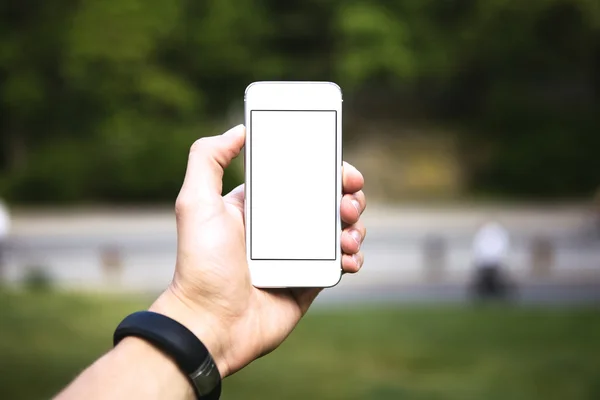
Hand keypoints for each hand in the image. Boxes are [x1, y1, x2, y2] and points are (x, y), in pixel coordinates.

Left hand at [150, 124, 366, 377]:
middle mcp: (280, 228)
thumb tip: (239, 129)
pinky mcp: (309, 281)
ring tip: (349, 235)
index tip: (344, 170)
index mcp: (260, 206)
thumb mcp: (196, 203)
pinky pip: (340, 263)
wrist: (211, 324)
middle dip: (348, 197)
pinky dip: (352, 258)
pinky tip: (349, 259)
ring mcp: (297, 255)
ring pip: (339, 230)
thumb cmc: (202, 264)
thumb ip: (208, 159)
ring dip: (355, 226)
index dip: (326, 169)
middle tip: (350, 203)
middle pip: (327, 201)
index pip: (300, 177)